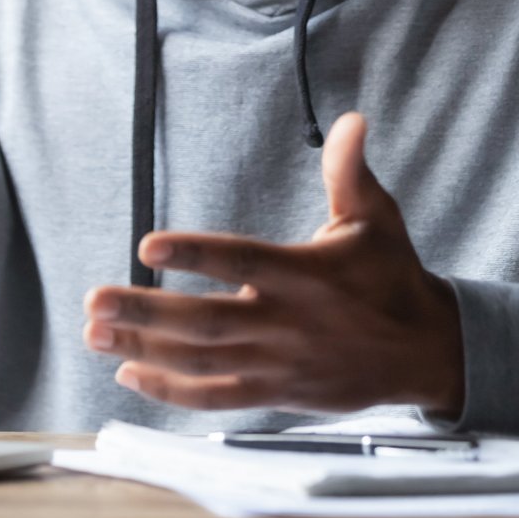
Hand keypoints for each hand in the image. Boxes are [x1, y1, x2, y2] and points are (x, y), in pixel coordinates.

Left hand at [82, 111, 463, 415]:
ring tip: (94, 332)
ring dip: (144, 348)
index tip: (147, 242)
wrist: (426, 352)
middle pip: (206, 321)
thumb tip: (352, 119)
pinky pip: (217, 398)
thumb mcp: (376, 218)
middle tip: (92, 300)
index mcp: (307, 275)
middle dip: (145, 311)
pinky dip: (172, 390)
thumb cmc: (392, 276)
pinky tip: (130, 372)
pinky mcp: (277, 394)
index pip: (243, 261)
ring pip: (202, 361)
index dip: (195, 254)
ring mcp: (279, 364)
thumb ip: (351, 172)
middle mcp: (287, 323)